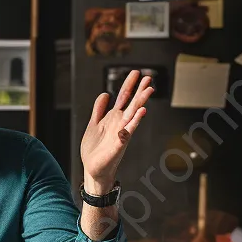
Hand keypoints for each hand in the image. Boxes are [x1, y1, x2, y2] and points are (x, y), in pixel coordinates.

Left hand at [80, 70, 152, 192]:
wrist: (93, 169)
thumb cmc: (95, 149)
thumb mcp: (94, 124)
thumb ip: (99, 110)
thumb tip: (105, 93)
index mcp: (113, 118)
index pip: (123, 98)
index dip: (129, 85)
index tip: (136, 72)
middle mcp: (120, 123)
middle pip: (131, 103)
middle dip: (139, 90)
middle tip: (148, 77)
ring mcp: (121, 133)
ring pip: (133, 115)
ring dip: (141, 102)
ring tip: (149, 90)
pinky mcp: (119, 144)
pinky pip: (128, 131)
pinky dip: (134, 122)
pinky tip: (141, 113)